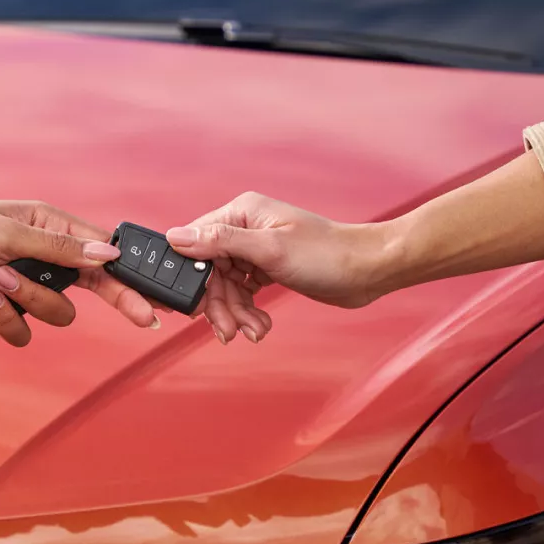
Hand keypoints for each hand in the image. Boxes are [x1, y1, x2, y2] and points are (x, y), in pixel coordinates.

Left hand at [0, 200, 159, 345]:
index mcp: (51, 229)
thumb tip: (105, 254)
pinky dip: (3, 317)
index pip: (100, 250)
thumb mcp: (9, 233)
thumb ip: (59, 248)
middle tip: (143, 319)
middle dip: (113, 302)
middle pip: (91, 289)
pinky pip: (22, 330)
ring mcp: (25, 288)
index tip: (154, 293)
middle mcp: (44, 260)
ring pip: (55, 314)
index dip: (128, 272)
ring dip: (27, 301)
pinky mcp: (4, 313)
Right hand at [167, 192, 391, 343]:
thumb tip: (176, 236)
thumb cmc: (327, 254)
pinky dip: (248, 311)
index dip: (191, 277)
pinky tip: (259, 325)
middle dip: (219, 304)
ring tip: (252, 331)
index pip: (196, 243)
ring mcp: (255, 250)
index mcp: (241, 213)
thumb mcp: (270, 250)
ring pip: (226, 287)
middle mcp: (244, 229)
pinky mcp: (266, 268)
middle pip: (210, 272)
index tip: (192, 306)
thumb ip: (220, 242)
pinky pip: (242, 293)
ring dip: (236, 313)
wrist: (367, 271)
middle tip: (228, 330)